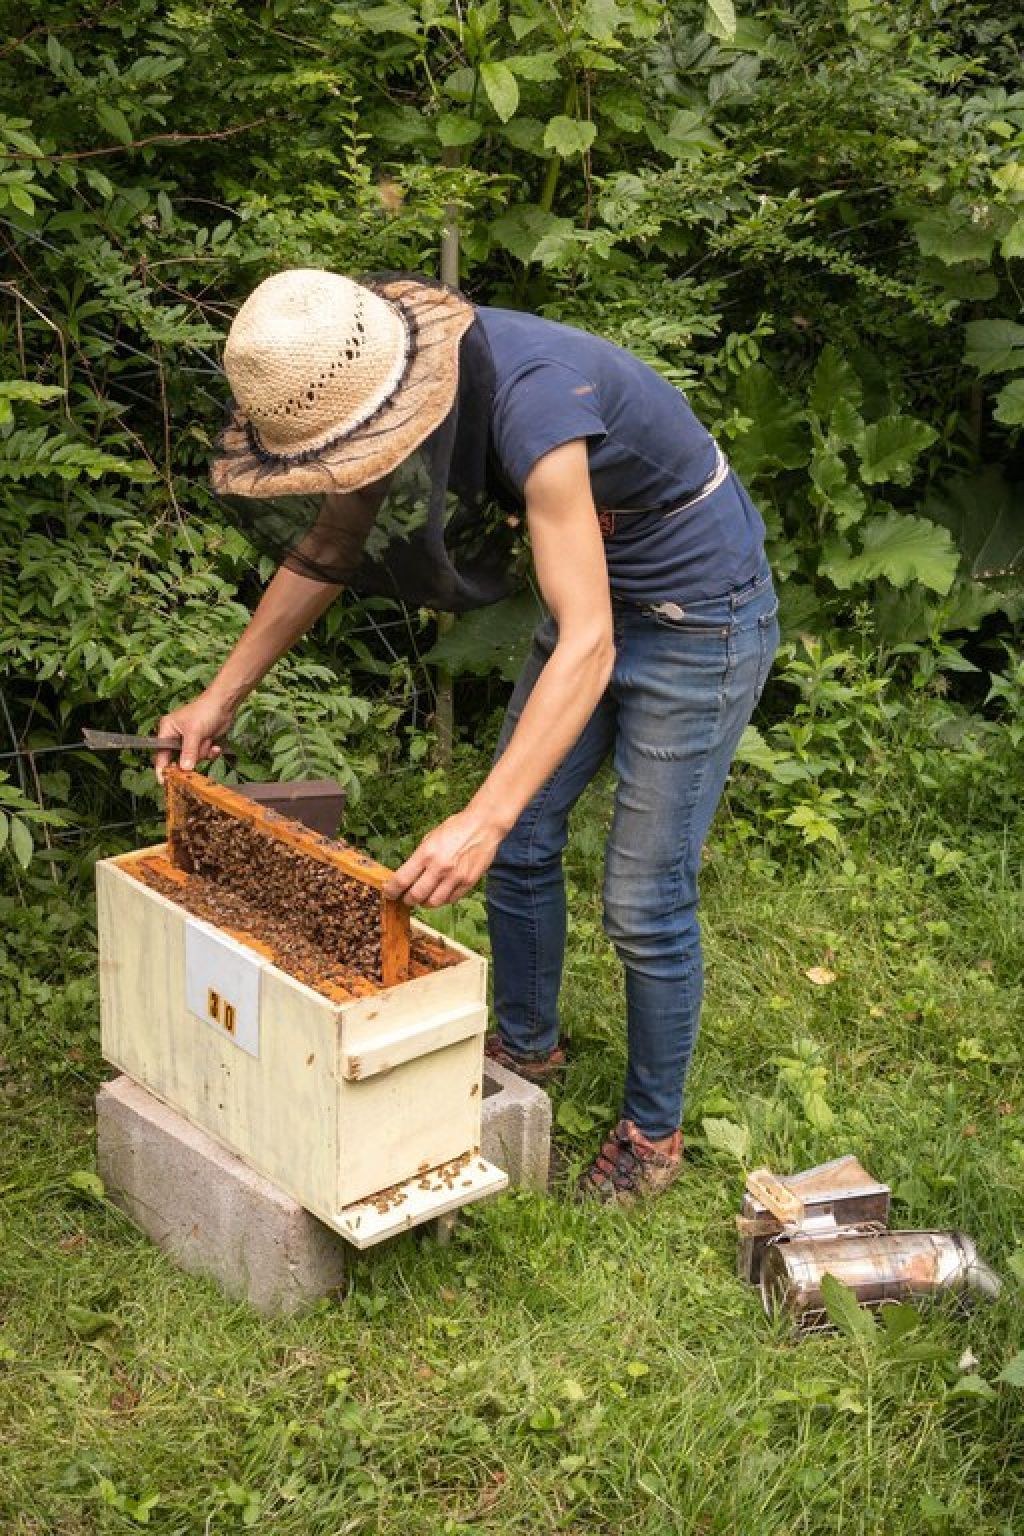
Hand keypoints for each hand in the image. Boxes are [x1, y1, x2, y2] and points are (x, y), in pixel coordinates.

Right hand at [154, 691, 234, 783]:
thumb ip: (188, 751)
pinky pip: (203, 756)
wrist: (224, 705)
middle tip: (197, 756)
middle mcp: (175, 737)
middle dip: (191, 758)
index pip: (161, 753)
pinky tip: (215, 745)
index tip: (165, 782)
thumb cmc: (204, 712)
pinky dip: (210, 752)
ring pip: (193, 759)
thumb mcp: (194, 732)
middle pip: (178, 759)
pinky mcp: (201, 743)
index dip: (163, 768)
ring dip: (202, 752)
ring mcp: (189, 741)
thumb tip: (184, 768)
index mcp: (167, 730)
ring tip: (207, 741)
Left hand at [384, 808, 504, 907]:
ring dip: (425, 903)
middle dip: (407, 900)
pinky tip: (440, 894)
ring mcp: (455, 877)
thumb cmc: (456, 828)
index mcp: (426, 853)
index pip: (402, 879)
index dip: (392, 890)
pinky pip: (451, 899)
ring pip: (433, 902)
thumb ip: (420, 857)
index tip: (389, 893)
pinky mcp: (468, 882)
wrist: (483, 826)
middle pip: (416, 895)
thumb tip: (409, 874)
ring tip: (423, 898)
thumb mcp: (430, 837)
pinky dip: (442, 900)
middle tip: (406, 898)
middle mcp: (439, 867)